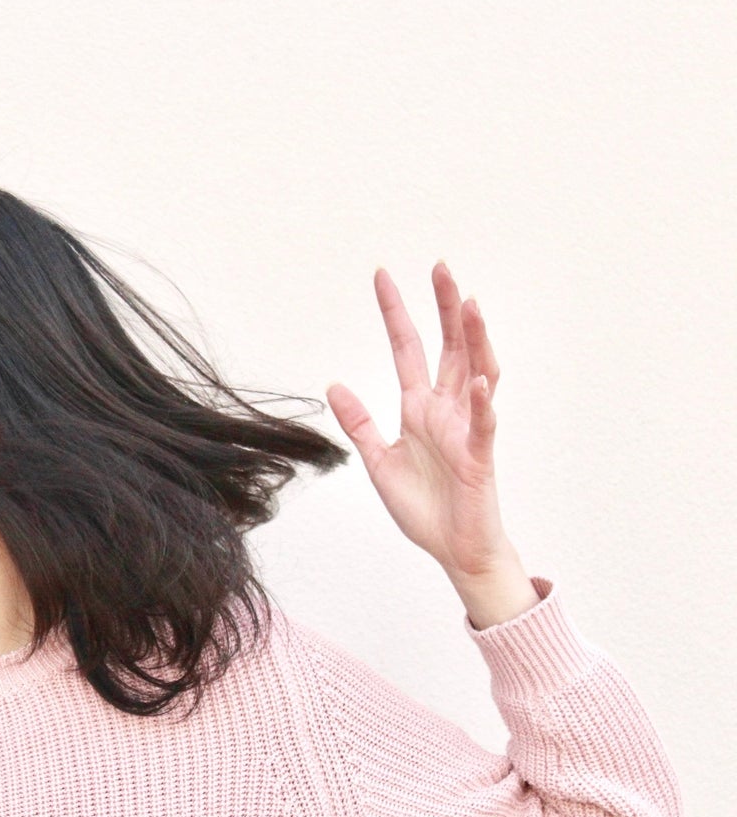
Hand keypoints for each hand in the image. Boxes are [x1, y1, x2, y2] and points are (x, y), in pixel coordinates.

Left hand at [326, 264, 537, 627]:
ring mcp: (466, 429)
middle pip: (449, 347)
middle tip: (440, 267)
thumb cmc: (424, 508)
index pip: (407, 350)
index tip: (383, 276)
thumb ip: (359, 423)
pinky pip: (483, 423)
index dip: (396, 314)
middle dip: (444, 308)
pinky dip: (481, 401)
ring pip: (476, 372)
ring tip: (469, 304)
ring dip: (474, 339)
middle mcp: (446, 410)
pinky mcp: (479, 456)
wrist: (453, 550)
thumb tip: (333, 386)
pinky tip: (477, 380)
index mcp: (419, 409)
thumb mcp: (378, 461)